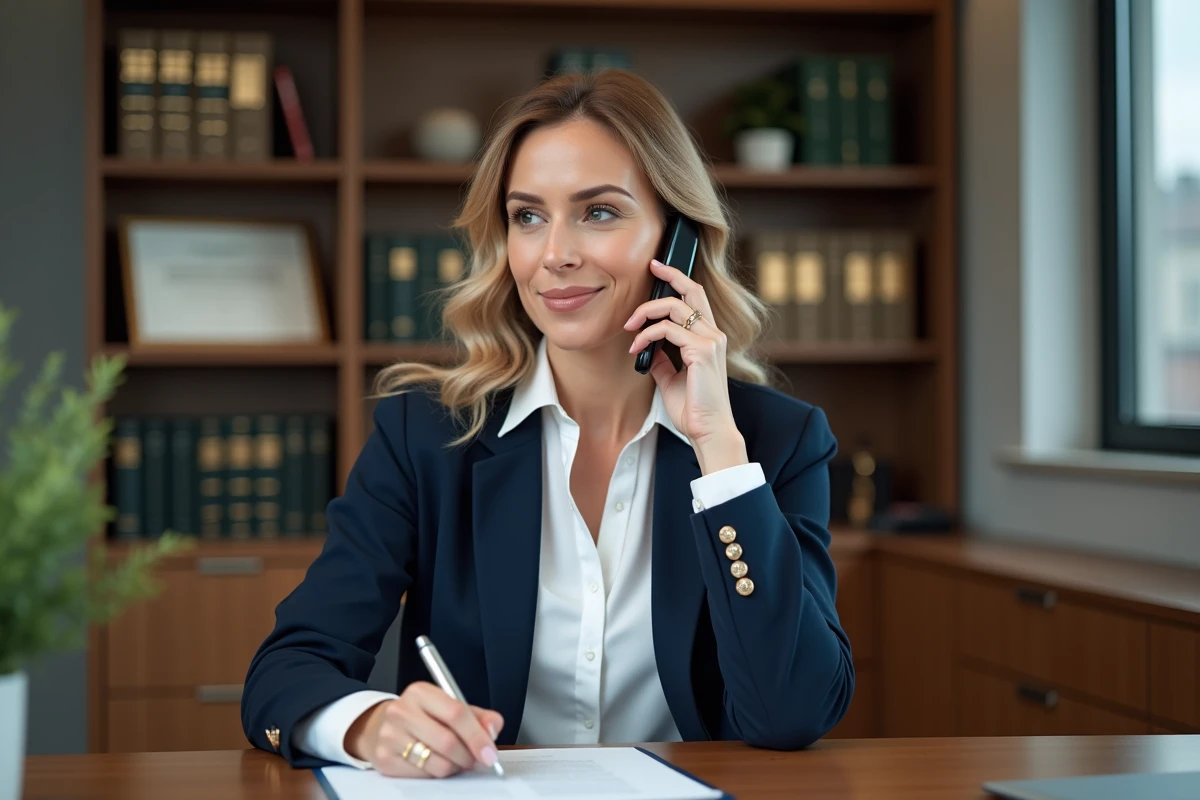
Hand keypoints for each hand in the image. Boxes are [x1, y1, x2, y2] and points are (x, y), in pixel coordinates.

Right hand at [344, 682, 503, 777]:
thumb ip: (478, 716)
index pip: (456, 713)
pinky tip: (435, 763)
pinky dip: (437, 774)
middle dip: (469, 756)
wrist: (380, 726)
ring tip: (455, 760)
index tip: (490, 752)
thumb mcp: (450, 706)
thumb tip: (493, 728)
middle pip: (448, 742)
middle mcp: (401, 711)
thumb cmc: (422, 716)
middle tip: (476, 760)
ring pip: (437, 764)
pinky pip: (423, 776)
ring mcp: (390, 736)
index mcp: (421, 692)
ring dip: (455, 767)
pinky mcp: (385, 759)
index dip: (478, 736)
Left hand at [624, 258, 748, 474]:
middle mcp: (714, 335)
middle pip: (692, 290)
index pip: (696, 298)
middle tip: (648, 270)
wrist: (707, 431)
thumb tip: (646, 346)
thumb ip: (662, 358)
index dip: (677, 279)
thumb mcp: (671, 378)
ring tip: (629, 329)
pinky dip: (647, 336)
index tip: (658, 268)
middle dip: (669, 275)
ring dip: (645, 314)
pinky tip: (636, 348)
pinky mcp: (702, 352)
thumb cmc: (693, 408)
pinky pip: (668, 330)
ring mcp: (711, 341)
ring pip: (674, 307)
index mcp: (709, 338)